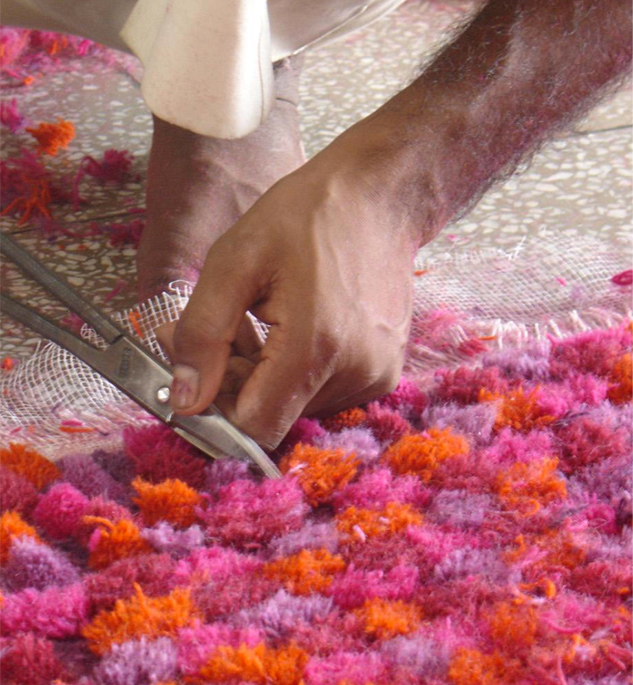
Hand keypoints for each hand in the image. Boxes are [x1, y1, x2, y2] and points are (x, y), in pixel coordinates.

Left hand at [157, 124, 429, 449]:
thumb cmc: (305, 217)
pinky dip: (296, 373)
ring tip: (257, 323)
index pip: (254, 428)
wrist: (379, 195)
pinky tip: (289, 329)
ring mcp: (376, 375)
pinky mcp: (384, 370)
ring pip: (296, 406)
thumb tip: (184, 402)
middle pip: (274, 417)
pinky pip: (323, 392)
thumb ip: (202, 335)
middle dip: (235, 385)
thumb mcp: (234, 261)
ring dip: (265, 378)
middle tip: (216, 332)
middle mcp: (355, 373)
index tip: (197, 369)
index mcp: (316, 347)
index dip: (215, 409)